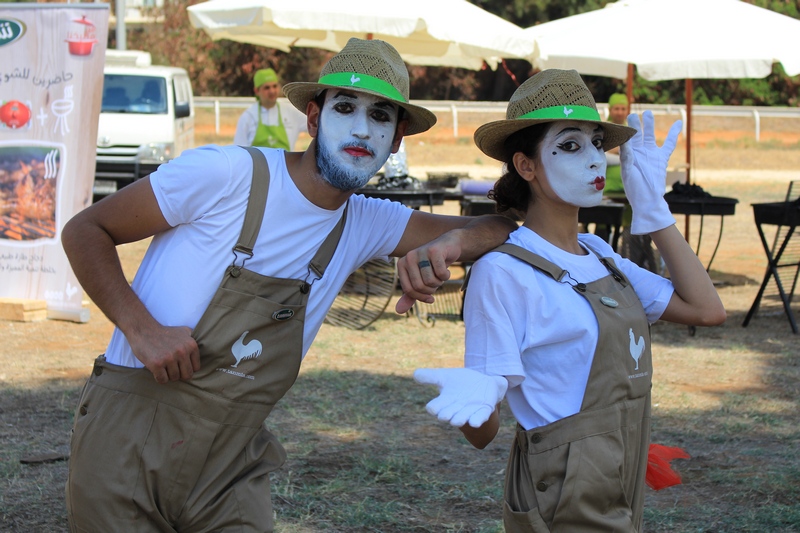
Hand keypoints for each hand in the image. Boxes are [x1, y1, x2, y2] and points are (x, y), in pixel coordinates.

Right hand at [127, 324, 200, 383]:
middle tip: (171, 368)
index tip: (180, 365)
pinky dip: (159, 378)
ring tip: (163, 366)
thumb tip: (208, 347)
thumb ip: (194, 340)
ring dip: (168, 375)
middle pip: (187, 375)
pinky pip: (162, 380)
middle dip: (179, 374)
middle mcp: (182, 352)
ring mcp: (169, 358)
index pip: (196, 368)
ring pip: (174, 378)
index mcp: (191, 345)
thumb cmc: (164, 333)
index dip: (187, 368)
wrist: (143, 330)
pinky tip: (156, 370)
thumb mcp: (184, 331)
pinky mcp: (157, 364)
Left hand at [395, 231, 461, 313]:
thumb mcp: (420, 281)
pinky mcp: (434, 251)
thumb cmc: (433, 265)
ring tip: (440, 274)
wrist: (449, 246)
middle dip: (432, 289)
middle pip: (420, 286)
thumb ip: (410, 295)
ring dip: (440, 282)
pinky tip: (446, 269)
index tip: (430, 298)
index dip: (421, 297)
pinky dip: (446, 275)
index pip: (408, 290)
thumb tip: (398, 311)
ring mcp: (421, 252)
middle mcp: (409, 257)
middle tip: (436, 282)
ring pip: (430, 280)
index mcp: (402, 264)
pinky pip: (441, 273)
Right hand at [414, 368, 507, 427]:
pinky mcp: (484, 410)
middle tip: (445, 415)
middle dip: (446, 415)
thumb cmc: (461, 382)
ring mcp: (470, 410)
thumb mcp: (445, 376)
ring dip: (459, 419)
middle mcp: (456, 409)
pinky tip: (474, 423)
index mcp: (444, 402)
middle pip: (447, 416)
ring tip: (457, 421)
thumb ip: (431, 376)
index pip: (435, 408)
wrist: (483, 382)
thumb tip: (415, 374)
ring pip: (462, 419)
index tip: (432, 408)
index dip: (433, 409)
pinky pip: (480, 418)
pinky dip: (476, 421)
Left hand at [620, 110, 682, 234]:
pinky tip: (678, 123)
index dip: (623, 131)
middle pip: (637, 134)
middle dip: (635, 123)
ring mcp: (650, 154)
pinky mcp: (662, 158)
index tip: (620, 122)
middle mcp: (638, 153)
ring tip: (648, 112)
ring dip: (649, 124)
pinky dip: (674, 133)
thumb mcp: (628, 172)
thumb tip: (625, 143)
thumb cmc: (635, 189)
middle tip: (632, 113)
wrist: (648, 200)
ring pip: (650, 136)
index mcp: (628, 156)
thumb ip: (627, 157)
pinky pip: (669, 143)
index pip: (625, 140)